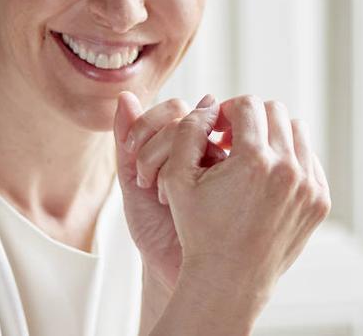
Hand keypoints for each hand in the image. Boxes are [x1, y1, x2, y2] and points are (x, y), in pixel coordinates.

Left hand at [114, 92, 225, 290]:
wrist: (172, 267)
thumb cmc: (155, 226)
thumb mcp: (132, 182)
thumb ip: (127, 142)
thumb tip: (124, 95)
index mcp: (181, 143)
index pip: (172, 109)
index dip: (148, 125)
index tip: (132, 156)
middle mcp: (206, 147)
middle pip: (188, 115)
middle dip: (157, 145)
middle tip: (145, 180)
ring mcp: (224, 162)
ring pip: (202, 134)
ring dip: (172, 160)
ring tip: (161, 194)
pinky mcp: (238, 180)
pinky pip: (218, 158)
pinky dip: (189, 174)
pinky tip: (176, 199)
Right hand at [152, 95, 331, 302]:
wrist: (229, 280)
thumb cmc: (198, 230)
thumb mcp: (177, 178)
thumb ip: (188, 130)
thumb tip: (210, 103)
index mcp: (254, 160)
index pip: (248, 105)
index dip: (228, 110)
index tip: (218, 129)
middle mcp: (288, 169)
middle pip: (276, 112)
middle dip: (251, 119)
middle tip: (233, 139)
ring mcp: (309, 186)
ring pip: (297, 133)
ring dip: (273, 136)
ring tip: (251, 157)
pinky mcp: (320, 202)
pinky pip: (310, 161)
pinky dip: (290, 161)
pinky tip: (267, 179)